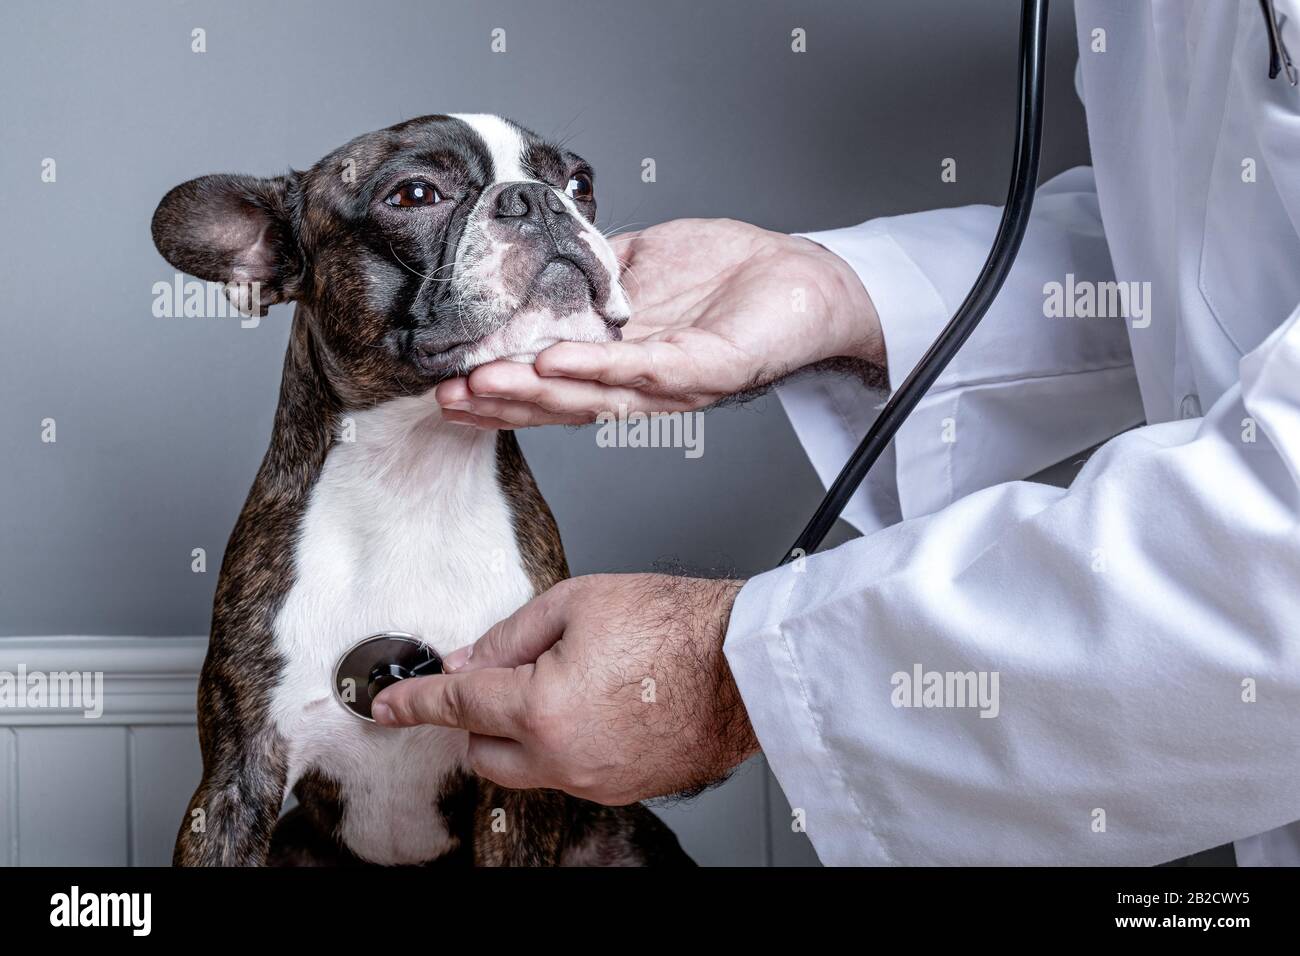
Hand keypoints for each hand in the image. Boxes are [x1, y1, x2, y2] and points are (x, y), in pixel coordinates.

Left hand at [370, 574, 758, 804]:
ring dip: (524, 733)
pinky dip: (565, 744)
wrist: (743, 664)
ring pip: (527, 768)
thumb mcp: (577, 602)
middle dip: (478, 718)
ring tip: (569, 682)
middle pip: (483, 752)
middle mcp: (563, 757)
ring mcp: (595, 780)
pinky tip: (598, 705)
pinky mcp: (623, 788)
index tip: (388, 707)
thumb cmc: (677, 627)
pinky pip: (570, 772)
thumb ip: (510, 635)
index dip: (414, 703)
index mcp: (543, 708)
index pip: (457, 705)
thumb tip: (470, 659)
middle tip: (505, 677)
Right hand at [435, 218, 881, 427]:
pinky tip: (556, 358)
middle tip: (451, 394)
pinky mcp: (708, 369)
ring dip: (536, 393)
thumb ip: (588, 269)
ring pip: (595, 397)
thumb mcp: (638, 263)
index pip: (551, 381)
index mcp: (619, 361)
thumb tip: (534, 256)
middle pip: (563, 402)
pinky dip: (600, 367)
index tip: (448, 384)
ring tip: (485, 383)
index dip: (500, 388)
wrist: (800, 276)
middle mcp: (640, 384)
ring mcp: (673, 383)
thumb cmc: (728, 274)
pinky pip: (647, 372)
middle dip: (503, 400)